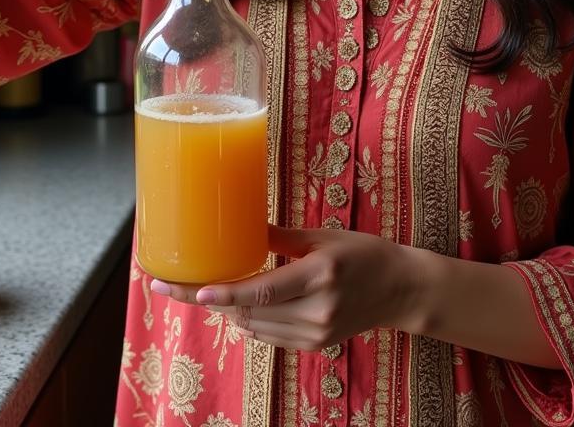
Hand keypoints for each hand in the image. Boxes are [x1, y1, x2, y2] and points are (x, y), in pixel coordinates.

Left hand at [150, 225, 424, 350]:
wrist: (400, 289)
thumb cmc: (363, 253)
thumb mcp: (322, 236)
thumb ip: (281, 237)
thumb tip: (241, 226)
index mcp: (320, 275)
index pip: (264, 291)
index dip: (228, 294)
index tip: (197, 291)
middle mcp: (317, 310)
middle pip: (251, 312)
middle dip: (210, 300)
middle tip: (173, 285)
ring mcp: (316, 333)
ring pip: (255, 327)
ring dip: (227, 309)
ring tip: (202, 290)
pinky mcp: (315, 345)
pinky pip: (269, 336)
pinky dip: (249, 320)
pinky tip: (238, 304)